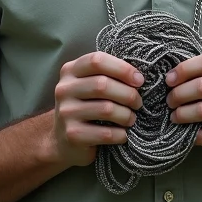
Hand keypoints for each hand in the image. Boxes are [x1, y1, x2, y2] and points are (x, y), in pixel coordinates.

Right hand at [52, 52, 143, 168]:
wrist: (62, 140)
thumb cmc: (85, 107)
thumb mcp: (89, 85)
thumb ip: (107, 75)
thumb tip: (138, 77)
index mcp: (70, 71)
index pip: (97, 61)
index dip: (122, 68)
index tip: (139, 80)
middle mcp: (64, 89)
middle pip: (103, 85)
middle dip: (128, 94)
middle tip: (138, 103)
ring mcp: (66, 112)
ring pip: (106, 109)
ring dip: (126, 115)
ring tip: (131, 119)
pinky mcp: (72, 135)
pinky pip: (105, 133)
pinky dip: (120, 134)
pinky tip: (122, 135)